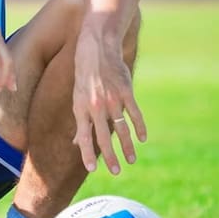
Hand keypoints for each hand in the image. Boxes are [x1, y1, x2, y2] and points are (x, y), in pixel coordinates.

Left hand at [71, 24, 146, 174]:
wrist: (98, 45)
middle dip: (109, 156)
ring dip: (127, 146)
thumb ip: (80, 120)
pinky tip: (142, 138)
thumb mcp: (76, 95)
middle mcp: (95, 105)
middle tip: (116, 172)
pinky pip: (134, 113)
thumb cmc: (85, 72)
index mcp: (81, 106)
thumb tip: (76, 142)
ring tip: (131, 160)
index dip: (87, 153)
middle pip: (103, 136)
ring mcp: (112, 98)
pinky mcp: (126, 90)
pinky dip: (139, 127)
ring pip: (121, 128)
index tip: (91, 169)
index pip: (84, 135)